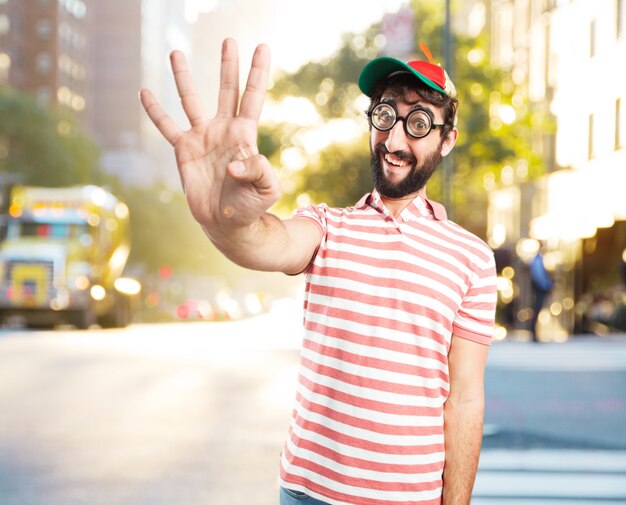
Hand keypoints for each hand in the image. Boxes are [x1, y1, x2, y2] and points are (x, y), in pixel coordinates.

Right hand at [139, 39, 279, 233]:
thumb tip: (234, 164)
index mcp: (245, 134)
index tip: (262, 47)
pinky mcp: (183, 151)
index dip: (258, 72)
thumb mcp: (266, 190)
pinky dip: (156, 111)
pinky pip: (166, 127)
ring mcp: (202, 137)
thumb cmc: (250, 205)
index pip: (253, 97)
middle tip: (229, 40)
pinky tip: (145, 92)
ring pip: (191, 100)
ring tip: (176, 53)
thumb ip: (260, 172)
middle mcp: (223, 130)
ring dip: (183, 77)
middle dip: (228, 65)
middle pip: (226, 89)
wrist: (226, 222)